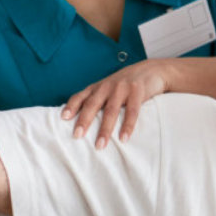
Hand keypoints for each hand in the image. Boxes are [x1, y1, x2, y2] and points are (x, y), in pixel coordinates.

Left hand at [61, 59, 175, 148]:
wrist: (152, 70)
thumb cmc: (126, 83)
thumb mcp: (109, 88)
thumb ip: (97, 99)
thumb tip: (80, 121)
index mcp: (98, 87)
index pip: (80, 96)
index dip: (71, 106)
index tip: (63, 118)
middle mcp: (107, 86)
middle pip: (92, 104)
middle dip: (84, 120)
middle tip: (77, 135)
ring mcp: (122, 88)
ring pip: (111, 111)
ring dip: (105, 129)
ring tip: (100, 145)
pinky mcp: (137, 91)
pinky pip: (132, 111)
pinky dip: (127, 126)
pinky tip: (123, 138)